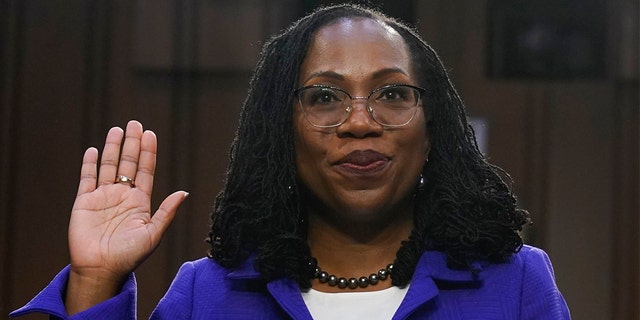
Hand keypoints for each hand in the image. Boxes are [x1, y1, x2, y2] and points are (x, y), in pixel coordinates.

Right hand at [65, 120, 187, 313]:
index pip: (145, 171)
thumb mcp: (153, 234)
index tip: (150, 134)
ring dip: (113, 148)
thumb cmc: (130, 256)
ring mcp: (103, 197)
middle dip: (131, 143)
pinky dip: (90, 164)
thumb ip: (166, 212)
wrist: (101, 269)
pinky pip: (87, 179)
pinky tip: (94, 150)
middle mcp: (122, 196)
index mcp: (140, 201)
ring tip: (117, 129)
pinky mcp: (84, 202)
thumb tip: (184, 192)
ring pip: (108, 167)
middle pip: (127, 163)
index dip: (147, 152)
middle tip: (135, 123)